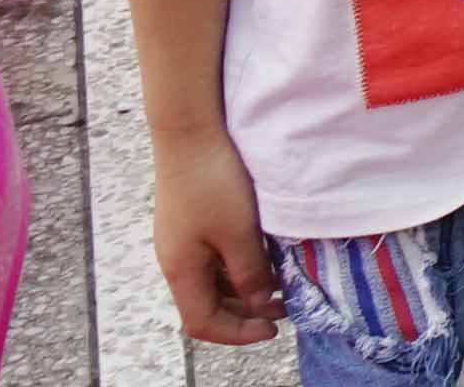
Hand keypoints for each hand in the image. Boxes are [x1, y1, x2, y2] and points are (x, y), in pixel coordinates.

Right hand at [149, 131, 280, 345]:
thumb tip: (260, 303)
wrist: (190, 131)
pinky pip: (214, 258)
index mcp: (181, 270)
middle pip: (207, 304)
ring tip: (283, 283)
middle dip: (246, 312)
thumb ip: (250, 272)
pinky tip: (266, 256)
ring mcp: (182, 240)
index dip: (238, 333)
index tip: (274, 329)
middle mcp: (176, 260)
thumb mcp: (239, 232)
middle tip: (286, 307)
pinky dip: (239, 266)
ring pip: (213, 281)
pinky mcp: (191, 220)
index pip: (203, 322)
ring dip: (245, 288)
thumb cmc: (213, 181)